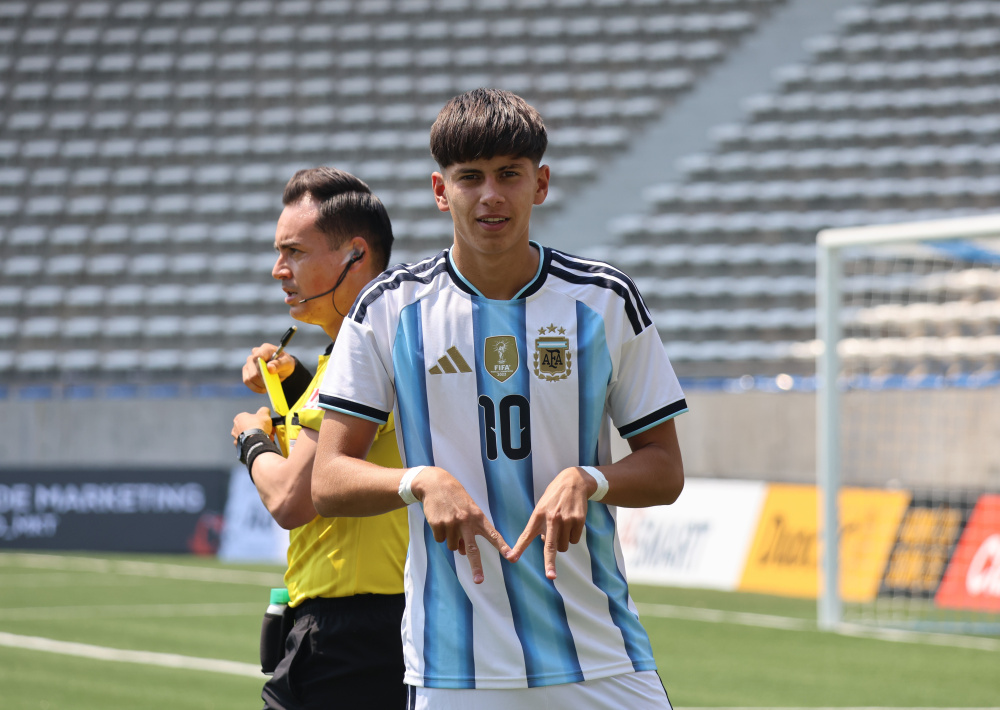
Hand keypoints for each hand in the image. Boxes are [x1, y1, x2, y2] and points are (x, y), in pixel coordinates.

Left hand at [231, 406, 272, 441]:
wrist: (255, 442)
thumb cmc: (257, 427)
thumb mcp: (264, 414)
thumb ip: (264, 410)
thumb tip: (265, 410)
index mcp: (239, 418)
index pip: (251, 417)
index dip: (260, 420)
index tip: (266, 423)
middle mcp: (236, 427)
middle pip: (251, 427)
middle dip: (261, 429)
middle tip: (268, 431)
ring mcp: (237, 437)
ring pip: (250, 436)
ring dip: (259, 436)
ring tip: (267, 438)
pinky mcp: (240, 446)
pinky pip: (249, 443)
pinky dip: (255, 443)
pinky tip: (261, 443)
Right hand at [242, 343, 295, 392]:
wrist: (283, 368)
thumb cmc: (285, 363)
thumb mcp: (287, 363)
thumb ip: (279, 364)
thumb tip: (269, 368)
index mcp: (265, 349)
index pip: (257, 357)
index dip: (260, 368)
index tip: (268, 374)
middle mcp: (254, 354)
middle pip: (252, 369)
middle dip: (262, 379)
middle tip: (270, 383)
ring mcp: (249, 363)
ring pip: (249, 377)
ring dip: (259, 385)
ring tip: (268, 386)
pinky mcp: (247, 371)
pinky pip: (247, 381)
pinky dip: (255, 388)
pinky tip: (263, 389)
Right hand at [412, 467, 511, 583]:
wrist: (435, 484)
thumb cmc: (456, 499)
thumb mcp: (467, 512)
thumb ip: (469, 532)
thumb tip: (462, 553)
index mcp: (478, 517)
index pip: (493, 534)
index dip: (502, 546)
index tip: (511, 556)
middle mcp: (466, 521)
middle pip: (472, 549)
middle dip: (476, 566)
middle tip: (479, 581)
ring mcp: (451, 524)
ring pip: (453, 547)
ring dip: (452, 540)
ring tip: (450, 523)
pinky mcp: (438, 524)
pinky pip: (440, 540)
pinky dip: (440, 534)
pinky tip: (440, 521)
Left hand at [508, 466, 595, 579]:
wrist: (573, 482)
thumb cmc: (553, 499)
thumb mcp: (541, 509)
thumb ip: (539, 528)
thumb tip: (545, 545)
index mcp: (538, 515)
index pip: (526, 535)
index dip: (519, 548)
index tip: (512, 558)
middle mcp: (551, 517)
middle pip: (550, 547)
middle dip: (550, 564)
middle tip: (551, 576)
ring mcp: (566, 519)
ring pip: (564, 546)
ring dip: (562, 543)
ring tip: (562, 527)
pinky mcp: (579, 520)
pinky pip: (574, 540)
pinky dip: (573, 537)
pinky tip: (572, 523)